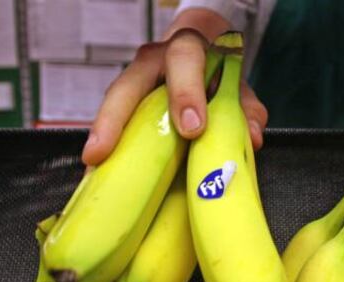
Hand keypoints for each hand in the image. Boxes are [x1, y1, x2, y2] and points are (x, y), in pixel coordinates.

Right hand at [81, 27, 268, 166]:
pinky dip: (104, 145)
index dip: (187, 94)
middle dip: (114, 118)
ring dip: (100, 135)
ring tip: (91, 167)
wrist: (201, 50)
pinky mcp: (124, 101)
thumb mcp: (237, 84)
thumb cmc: (215, 71)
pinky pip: (110, 122)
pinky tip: (96, 171)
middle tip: (104, 152)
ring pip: (112, 102)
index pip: (185, 61)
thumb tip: (252, 138)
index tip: (193, 129)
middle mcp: (153, 60)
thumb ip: (247, 108)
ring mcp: (134, 79)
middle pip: (128, 84)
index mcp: (187, 49)